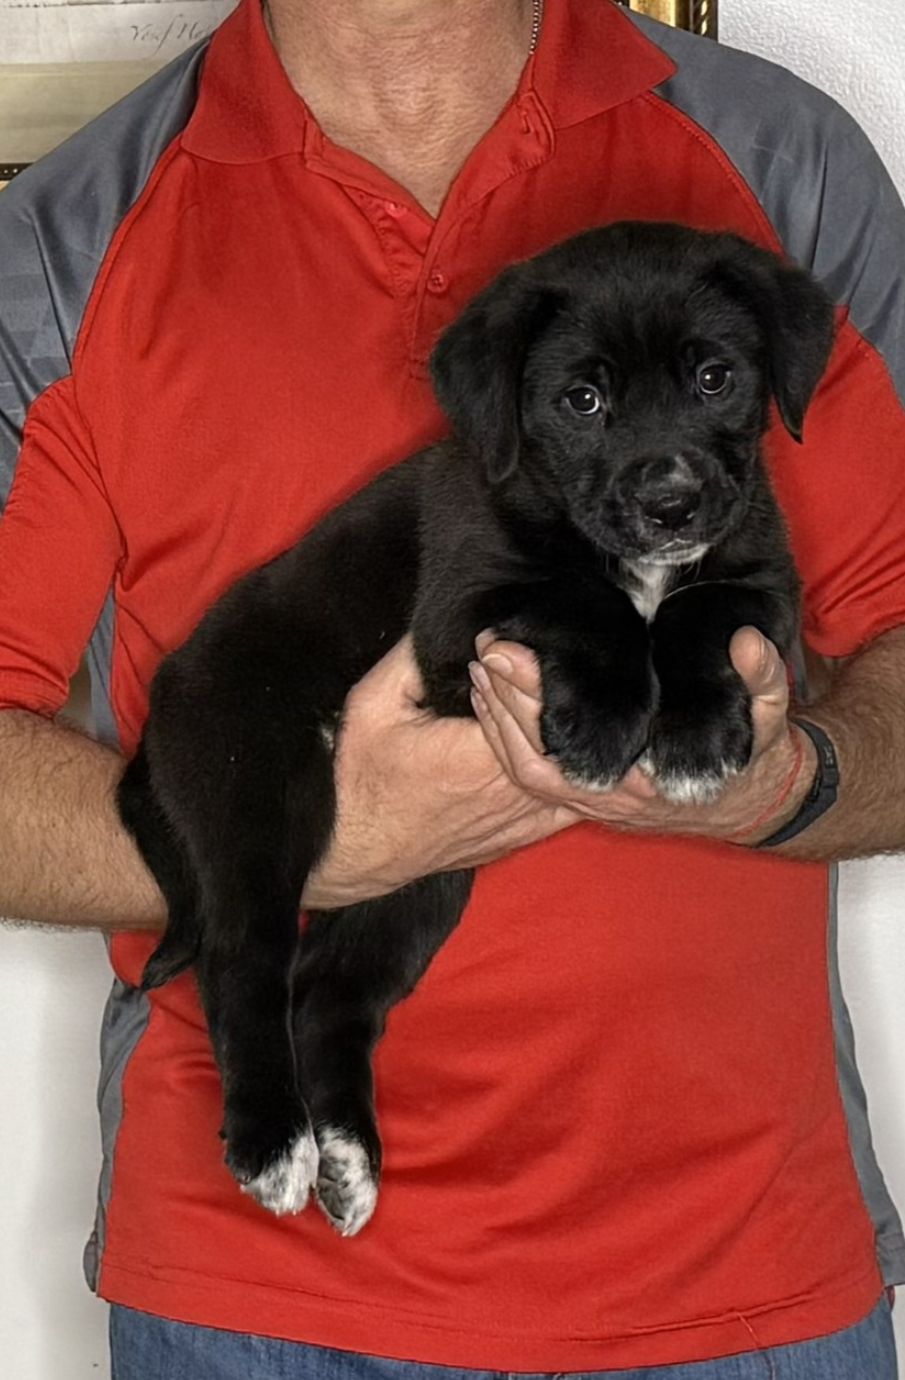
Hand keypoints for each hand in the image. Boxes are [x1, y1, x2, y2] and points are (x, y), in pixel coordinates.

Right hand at [302, 636, 579, 907]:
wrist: (356, 849)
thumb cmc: (362, 778)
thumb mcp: (373, 703)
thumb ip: (416, 657)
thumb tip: (455, 620)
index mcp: (482, 757)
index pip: (537, 700)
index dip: (524, 667)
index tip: (495, 650)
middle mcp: (515, 791)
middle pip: (563, 730)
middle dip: (544, 691)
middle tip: (515, 666)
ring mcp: (528, 816)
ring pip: (574, 765)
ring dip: (563, 729)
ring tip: (536, 698)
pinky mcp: (529, 831)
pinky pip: (572, 798)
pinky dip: (573, 770)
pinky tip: (561, 743)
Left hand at [469, 626, 817, 843]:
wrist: (746, 800)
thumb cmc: (752, 752)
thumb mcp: (769, 713)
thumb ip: (762, 678)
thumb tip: (745, 643)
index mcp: (649, 777)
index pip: (578, 736)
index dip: (538, 695)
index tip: (512, 651)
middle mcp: (613, 795)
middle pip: (539, 751)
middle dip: (507, 699)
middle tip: (487, 647)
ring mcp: (593, 801)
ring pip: (526, 769)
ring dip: (497, 720)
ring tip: (480, 667)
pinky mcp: (583, 798)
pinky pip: (530, 776)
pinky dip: (503, 740)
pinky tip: (491, 701)